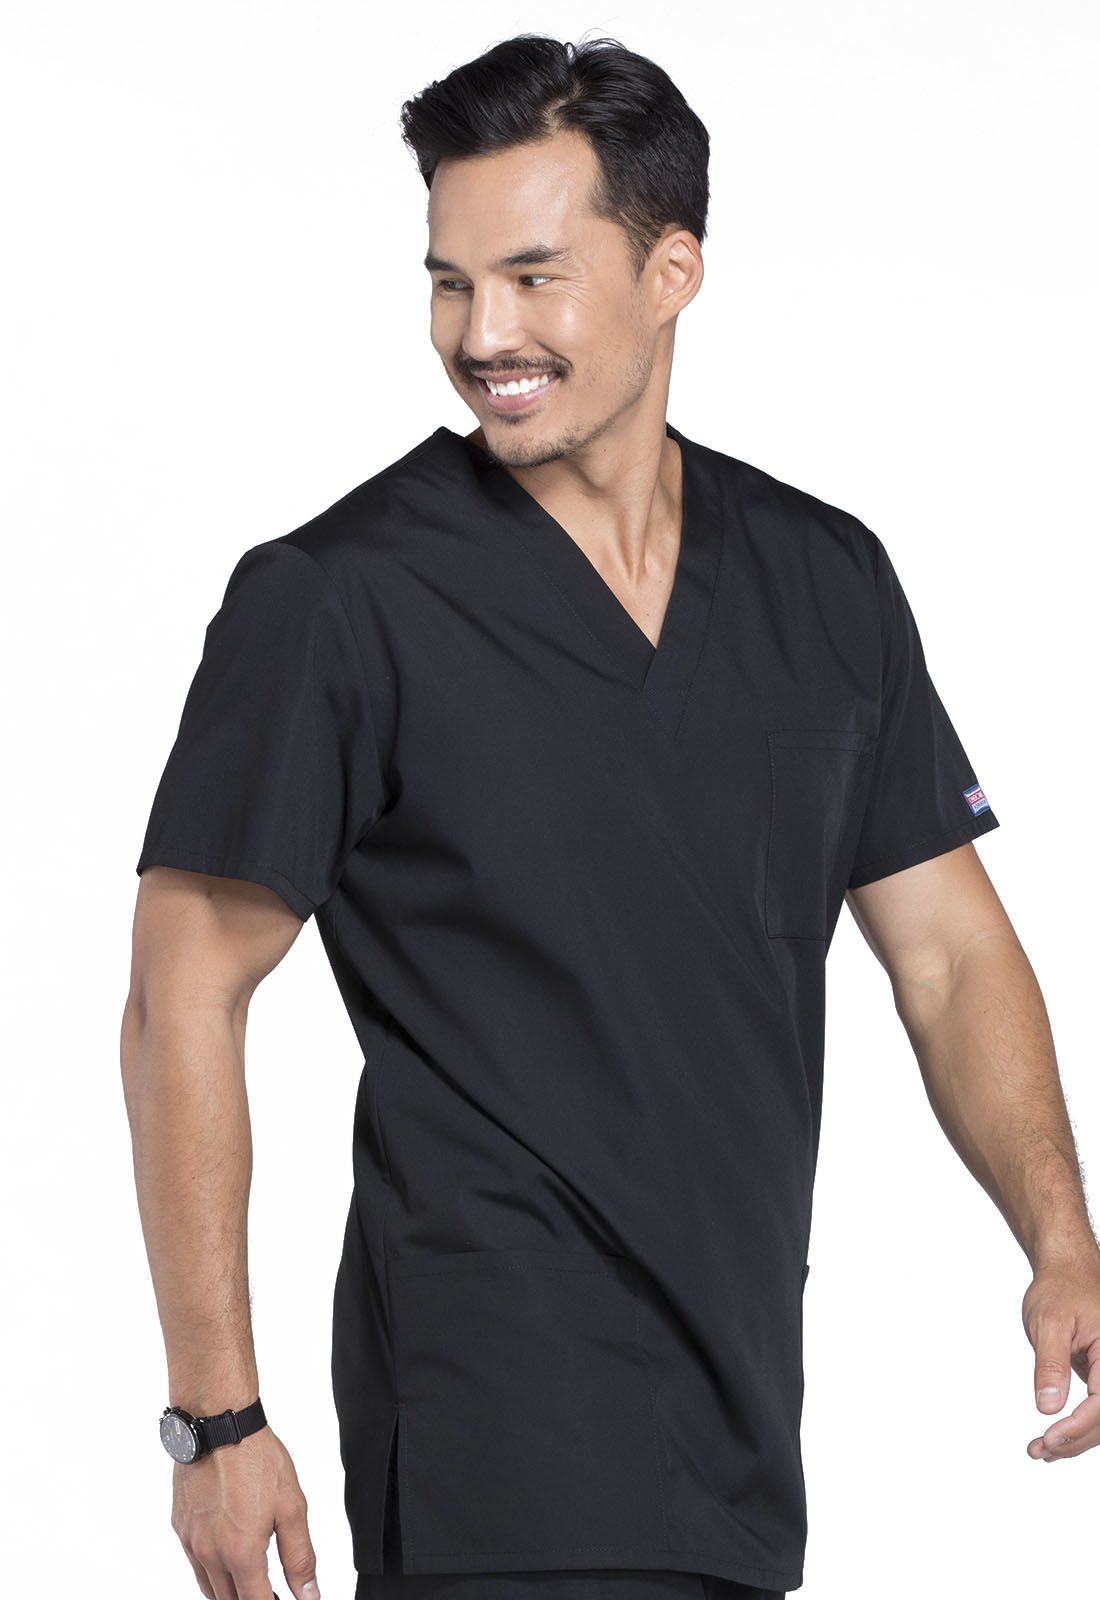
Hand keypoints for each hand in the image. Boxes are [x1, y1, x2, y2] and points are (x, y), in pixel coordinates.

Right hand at [171, 1425, 320, 1598]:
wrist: (218, 1424)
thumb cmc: (255, 1458)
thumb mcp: (291, 1507)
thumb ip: (300, 1557)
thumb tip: (308, 1593)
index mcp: (241, 1553)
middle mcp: (211, 1554)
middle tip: (273, 1591)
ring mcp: (191, 1543)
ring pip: (209, 1590)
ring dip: (231, 1593)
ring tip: (254, 1583)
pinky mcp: (181, 1528)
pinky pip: (195, 1564)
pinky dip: (212, 1572)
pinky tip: (229, 1558)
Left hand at [1021, 1249, 1099, 1461]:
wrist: (1068, 1271)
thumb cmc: (1060, 1290)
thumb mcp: (1048, 1322)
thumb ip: (1050, 1364)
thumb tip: (1048, 1407)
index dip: (1078, 1426)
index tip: (1048, 1437)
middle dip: (1075, 1440)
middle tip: (1039, 1450)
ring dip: (1076, 1441)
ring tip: (1040, 1451)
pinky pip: (1097, 1410)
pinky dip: (1078, 1427)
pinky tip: (1054, 1441)